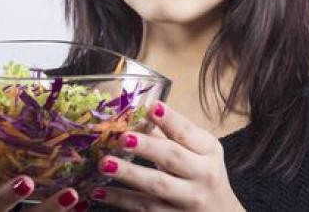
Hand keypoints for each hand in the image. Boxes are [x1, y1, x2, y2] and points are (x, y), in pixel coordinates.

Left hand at [89, 101, 244, 210]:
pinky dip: (121, 200)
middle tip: (123, 137)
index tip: (152, 107)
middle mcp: (203, 174)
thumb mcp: (197, 151)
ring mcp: (189, 199)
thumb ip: (170, 133)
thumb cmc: (202, 174)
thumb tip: (136, 112)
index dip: (169, 119)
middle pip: (172, 158)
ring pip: (157, 185)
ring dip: (129, 174)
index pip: (187, 132)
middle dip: (147, 146)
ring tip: (104, 163)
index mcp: (208, 150)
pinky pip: (144, 208)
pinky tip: (100, 192)